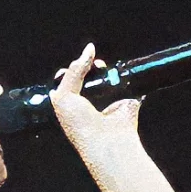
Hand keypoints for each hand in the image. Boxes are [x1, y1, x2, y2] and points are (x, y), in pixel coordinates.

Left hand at [46, 44, 144, 166]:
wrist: (107, 141)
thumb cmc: (81, 125)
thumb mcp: (64, 96)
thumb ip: (73, 72)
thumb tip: (88, 50)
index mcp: (70, 105)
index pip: (68, 80)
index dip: (71, 69)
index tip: (75, 65)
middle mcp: (88, 103)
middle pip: (87, 75)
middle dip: (88, 66)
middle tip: (92, 65)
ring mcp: (107, 101)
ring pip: (105, 77)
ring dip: (104, 69)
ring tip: (101, 66)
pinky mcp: (125, 101)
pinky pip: (125, 83)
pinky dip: (123, 75)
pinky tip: (117, 72)